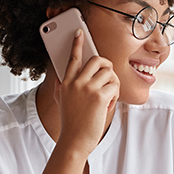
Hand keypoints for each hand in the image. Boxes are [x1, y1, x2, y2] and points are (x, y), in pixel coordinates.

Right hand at [55, 31, 118, 156]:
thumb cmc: (71, 123)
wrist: (74, 141)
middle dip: (107, 66)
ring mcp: (87, 89)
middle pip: (97, 60)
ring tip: (107, 97)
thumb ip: (60, 87)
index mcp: (65, 83)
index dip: (77, 44)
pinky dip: (114, 96)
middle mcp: (75, 83)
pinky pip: (114, 86)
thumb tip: (59, 77)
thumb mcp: (61, 102)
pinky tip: (107, 105)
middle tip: (108, 76)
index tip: (80, 32)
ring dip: (113, 84)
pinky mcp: (99, 97)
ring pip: (109, 73)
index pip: (72, 58)